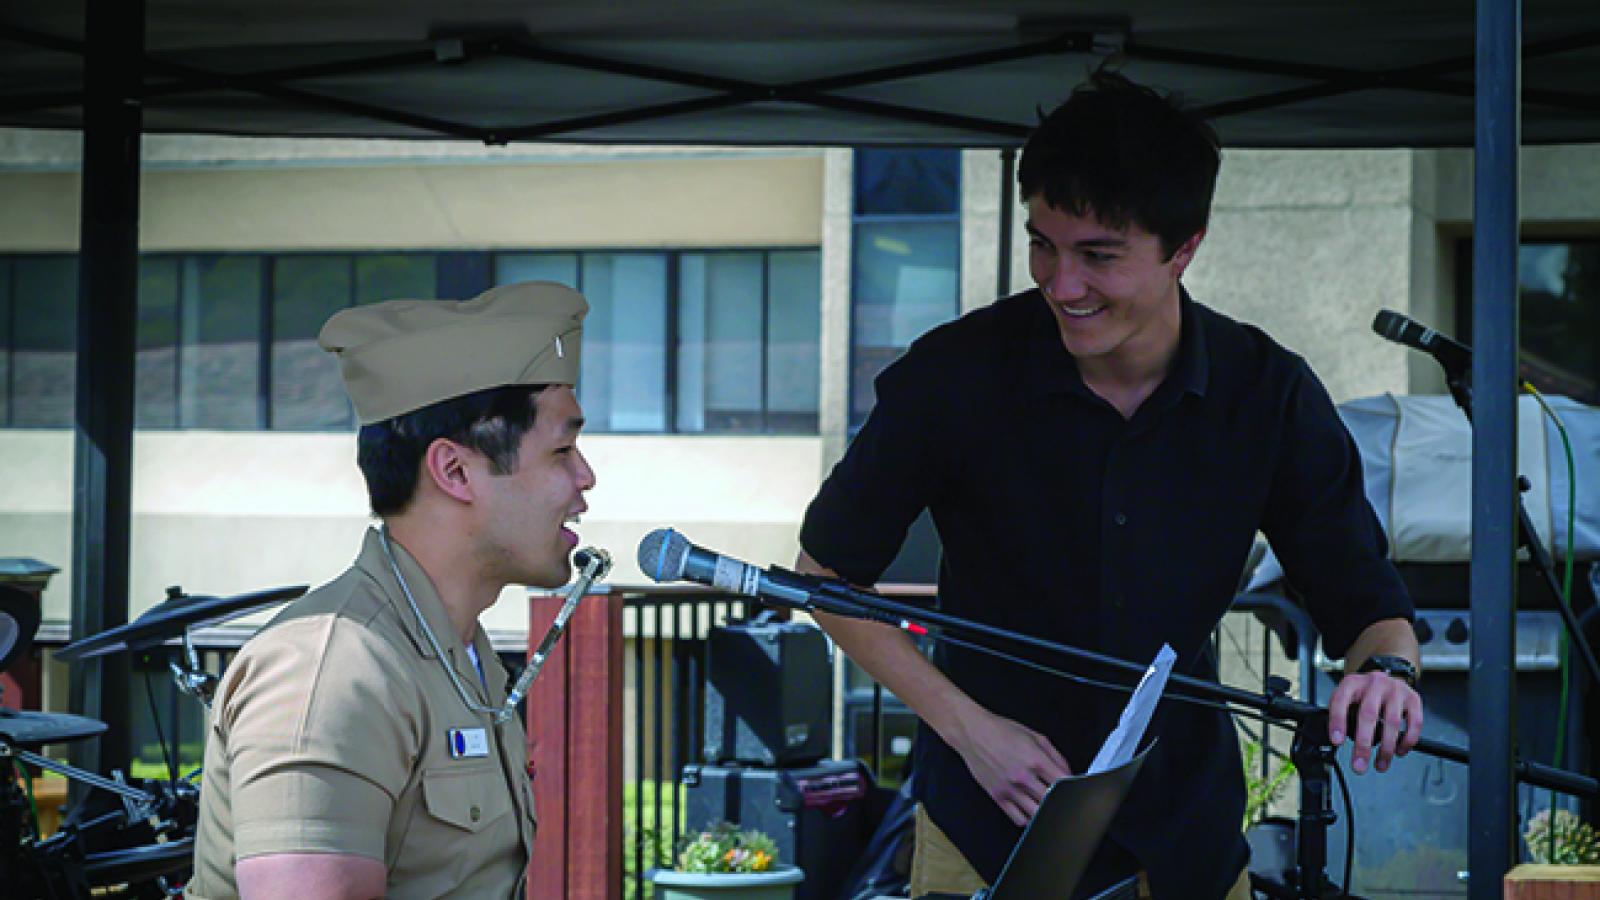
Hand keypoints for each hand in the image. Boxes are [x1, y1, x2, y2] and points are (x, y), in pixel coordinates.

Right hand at [949, 710, 1071, 825]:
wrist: (973, 732)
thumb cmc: (1001, 731)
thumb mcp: (1035, 736)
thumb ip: (1056, 756)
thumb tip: (1068, 773)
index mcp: (1036, 760)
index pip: (1064, 783)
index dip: (1073, 788)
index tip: (1073, 789)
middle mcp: (1023, 777)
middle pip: (1052, 801)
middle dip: (1059, 800)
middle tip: (1058, 796)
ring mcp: (1009, 789)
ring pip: (1036, 814)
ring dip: (1044, 811)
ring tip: (1043, 803)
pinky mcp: (997, 796)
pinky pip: (1018, 818)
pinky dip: (1028, 818)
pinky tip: (1029, 809)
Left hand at [1328, 671, 1424, 774]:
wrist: (1383, 680)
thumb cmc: (1362, 694)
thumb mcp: (1346, 698)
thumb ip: (1341, 715)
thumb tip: (1338, 741)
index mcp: (1352, 683)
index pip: (1341, 700)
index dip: (1337, 722)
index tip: (1337, 741)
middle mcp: (1374, 683)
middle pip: (1368, 714)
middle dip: (1363, 745)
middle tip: (1359, 766)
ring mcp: (1396, 689)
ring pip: (1392, 722)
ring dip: (1386, 749)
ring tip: (1380, 764)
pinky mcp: (1413, 698)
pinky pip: (1414, 723)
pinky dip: (1407, 741)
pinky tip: (1399, 752)